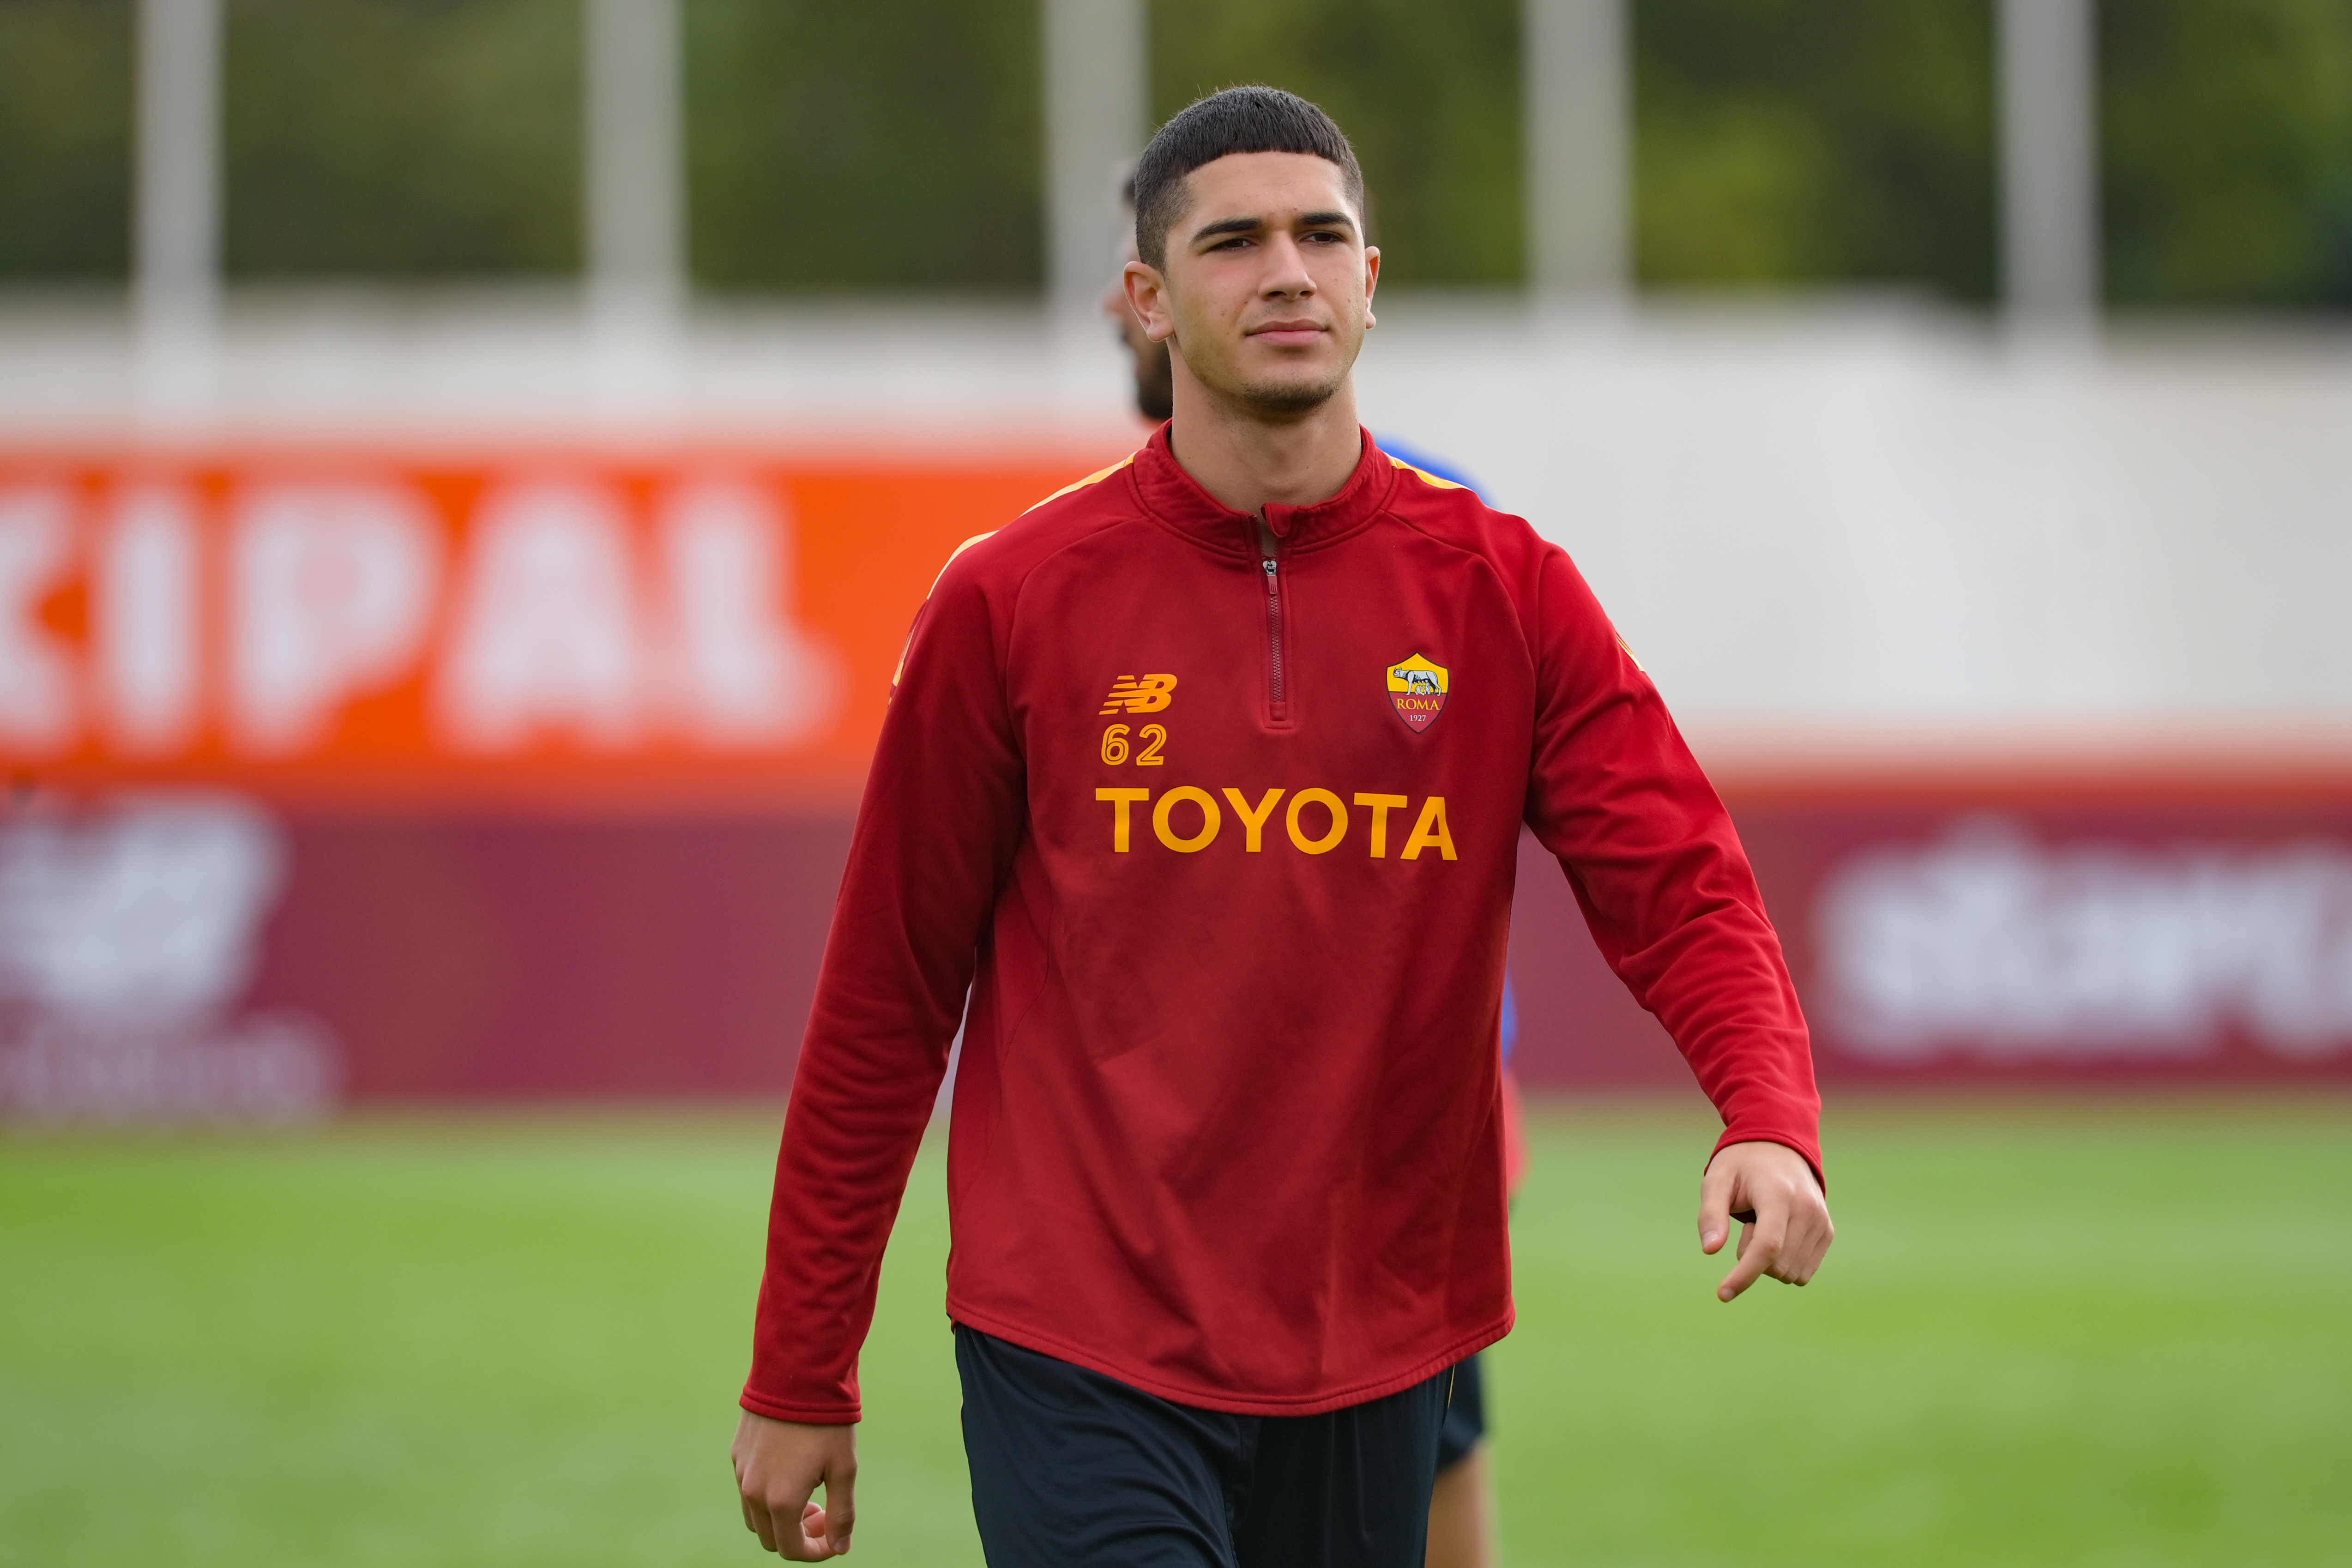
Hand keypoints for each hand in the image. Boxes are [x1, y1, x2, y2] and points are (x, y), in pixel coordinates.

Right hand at [733, 1410, 856, 1558]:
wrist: (798, 1374)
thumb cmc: (826, 1422)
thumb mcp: (843, 1469)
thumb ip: (842, 1514)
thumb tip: (840, 1548)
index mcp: (781, 1501)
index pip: (792, 1549)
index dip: (816, 1551)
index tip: (833, 1537)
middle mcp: (753, 1492)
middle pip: (770, 1539)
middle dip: (798, 1535)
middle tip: (822, 1510)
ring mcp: (741, 1472)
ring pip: (754, 1517)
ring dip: (779, 1517)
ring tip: (807, 1490)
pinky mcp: (736, 1454)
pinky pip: (747, 1488)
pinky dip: (766, 1493)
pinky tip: (791, 1467)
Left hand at [1697, 1140, 1832, 1302]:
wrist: (1778, 1147)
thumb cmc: (1741, 1165)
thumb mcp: (1716, 1180)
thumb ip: (1710, 1214)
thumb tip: (1709, 1250)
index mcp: (1778, 1195)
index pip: (1767, 1247)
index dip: (1745, 1274)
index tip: (1722, 1295)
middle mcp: (1807, 1209)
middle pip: (1776, 1265)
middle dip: (1751, 1256)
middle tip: (1748, 1222)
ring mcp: (1821, 1222)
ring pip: (1791, 1274)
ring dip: (1769, 1260)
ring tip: (1764, 1223)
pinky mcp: (1827, 1232)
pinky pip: (1803, 1272)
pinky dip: (1784, 1263)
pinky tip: (1779, 1233)